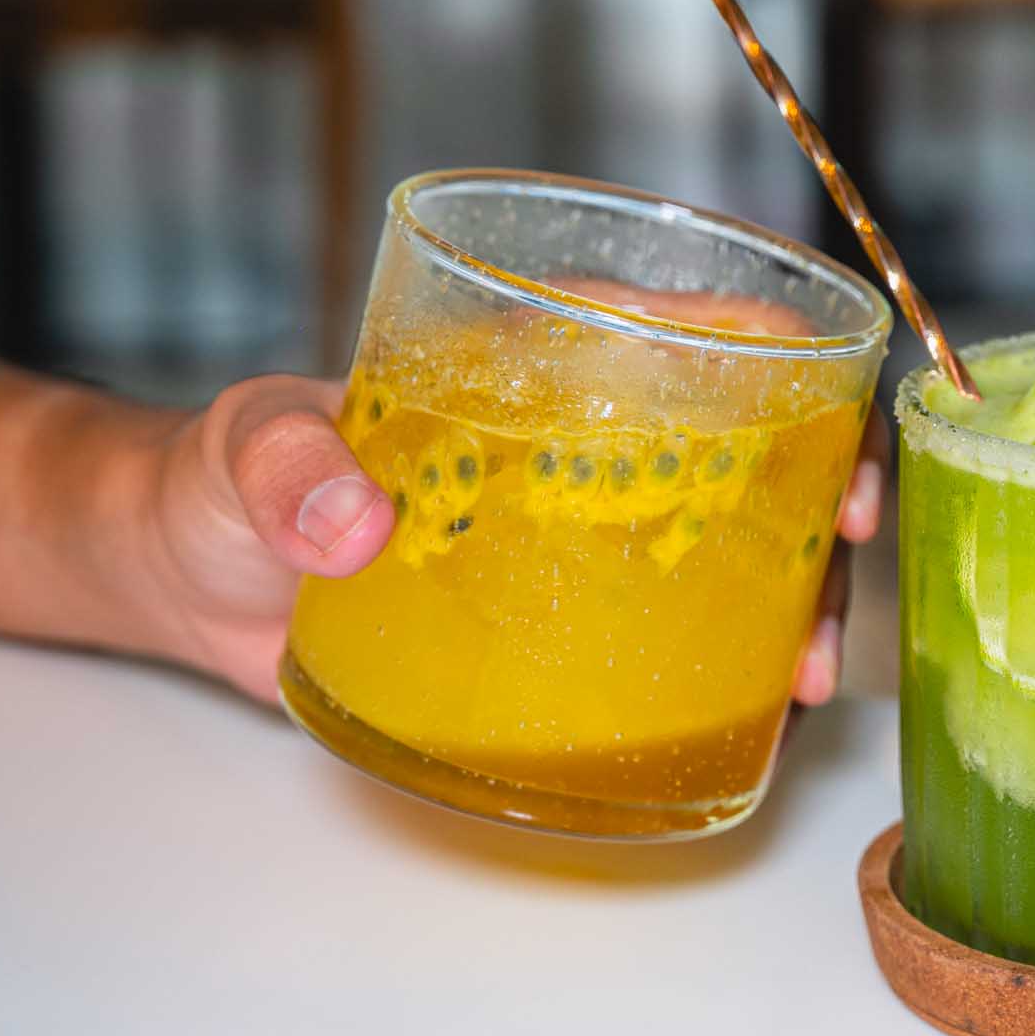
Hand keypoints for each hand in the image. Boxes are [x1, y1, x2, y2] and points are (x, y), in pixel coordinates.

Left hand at [143, 378, 888, 707]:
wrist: (185, 581)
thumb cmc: (214, 478)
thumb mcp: (239, 450)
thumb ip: (283, 467)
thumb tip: (354, 526)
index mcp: (520, 364)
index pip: (670, 325)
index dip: (773, 350)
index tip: (829, 404)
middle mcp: (568, 445)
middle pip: (734, 440)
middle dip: (817, 481)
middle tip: (849, 541)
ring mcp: (568, 538)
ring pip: (719, 544)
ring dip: (787, 593)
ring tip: (803, 667)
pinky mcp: (549, 622)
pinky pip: (659, 632)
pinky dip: (720, 666)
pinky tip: (752, 709)